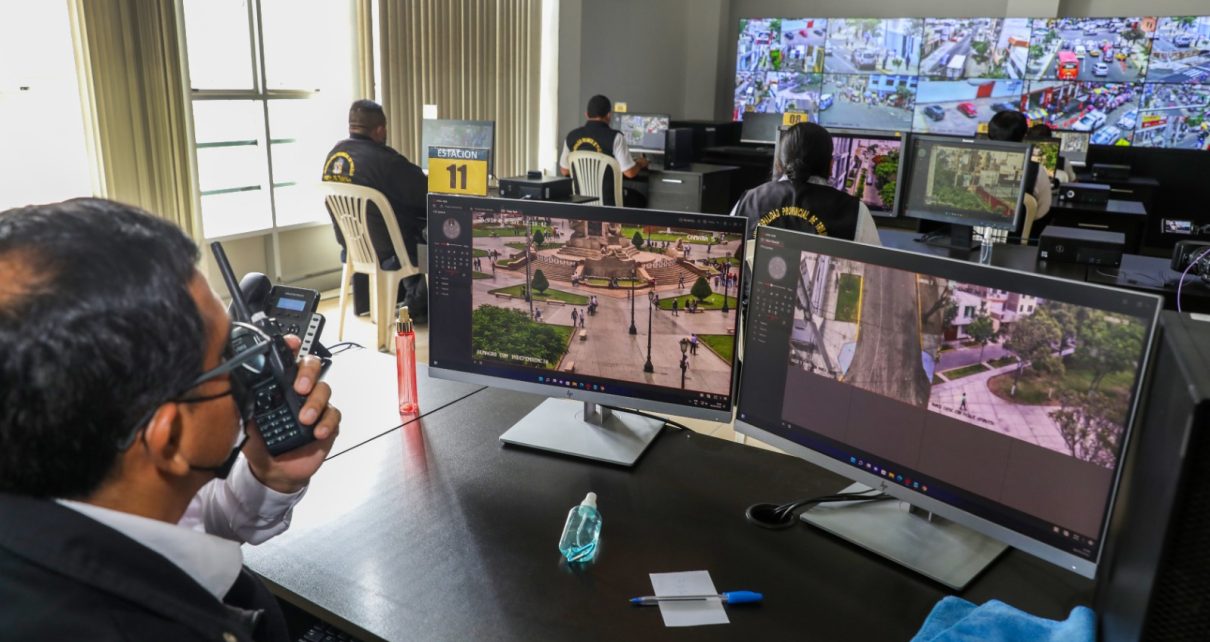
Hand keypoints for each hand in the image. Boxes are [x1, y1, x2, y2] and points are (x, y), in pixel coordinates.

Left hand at [243, 335, 340, 493]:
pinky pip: (334, 414)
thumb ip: (241, 404)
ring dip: (315, 402)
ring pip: (324, 389)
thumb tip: (232, 387)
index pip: (287, 360)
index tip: (292, 343)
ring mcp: (314, 406)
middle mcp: (298, 392)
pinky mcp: (327, 423)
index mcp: (278, 386)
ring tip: (304, 419)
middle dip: (308, 372)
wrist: (273, 472)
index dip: (291, 347)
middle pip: (311, 366)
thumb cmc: (259, 445)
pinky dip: (327, 422)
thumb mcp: (244, 422)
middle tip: (299, 387)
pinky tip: (317, 432)